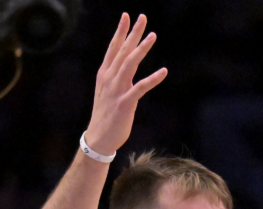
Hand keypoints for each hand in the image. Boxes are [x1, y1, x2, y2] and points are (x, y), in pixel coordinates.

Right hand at [84, 14, 167, 154]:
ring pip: (130, 64)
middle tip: (142, 17)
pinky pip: (141, 88)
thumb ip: (115, 76)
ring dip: (142, 49)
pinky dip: (153, 79)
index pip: (113, 48)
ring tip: (153, 35)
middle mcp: (109, 78)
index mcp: (105, 74)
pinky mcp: (125, 103)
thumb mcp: (108, 91)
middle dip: (133, 33)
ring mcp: (116, 90)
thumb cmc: (106, 114)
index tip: (127, 16)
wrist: (99, 137)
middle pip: (122, 51)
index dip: (121, 31)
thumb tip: (125, 65)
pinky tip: (163, 71)